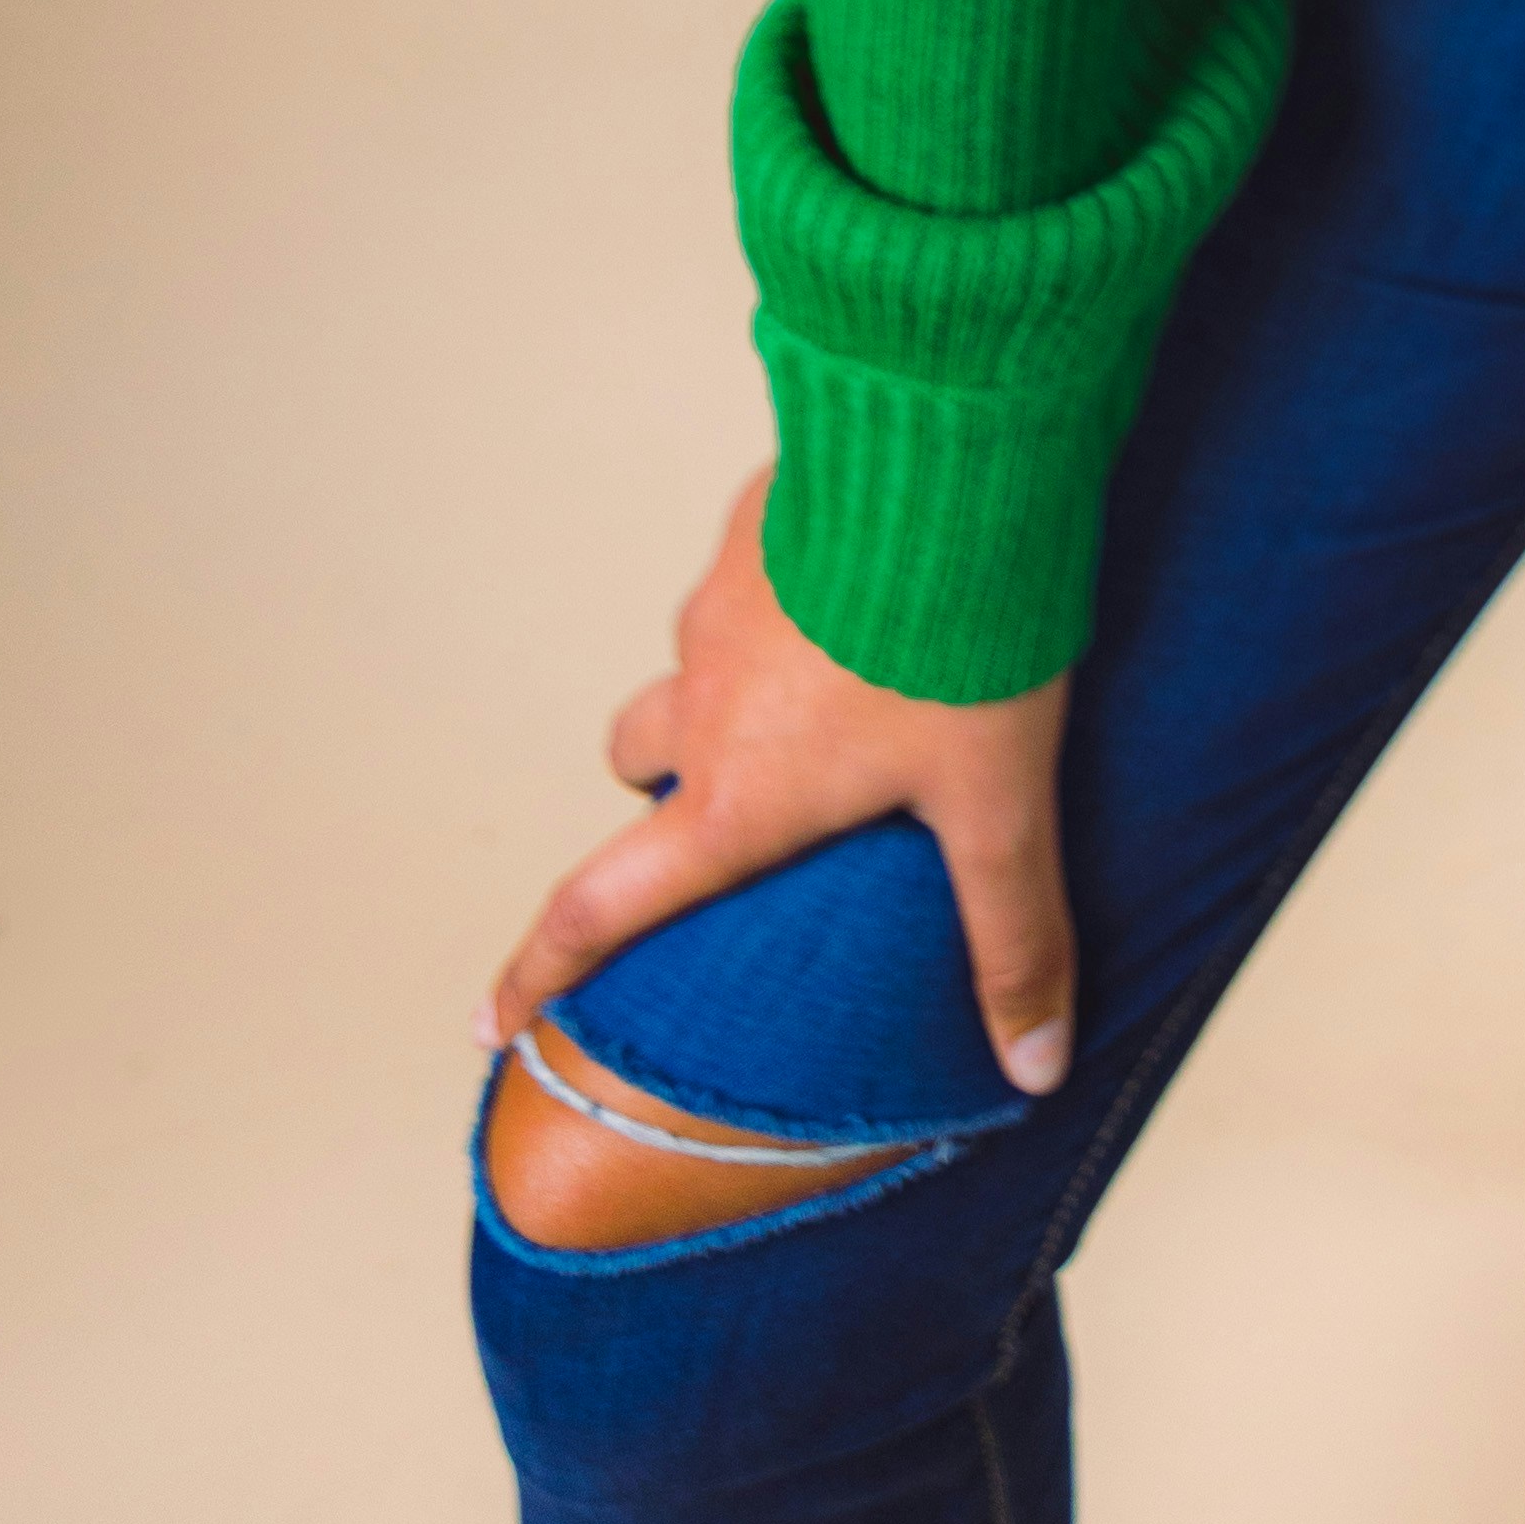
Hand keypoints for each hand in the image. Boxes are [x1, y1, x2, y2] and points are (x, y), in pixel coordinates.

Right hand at [485, 466, 1081, 1096]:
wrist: (954, 455)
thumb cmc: (967, 644)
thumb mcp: (1001, 804)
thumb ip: (1013, 933)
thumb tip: (1036, 1068)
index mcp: (738, 796)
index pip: (601, 908)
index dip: (539, 976)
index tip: (488, 1022)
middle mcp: (705, 701)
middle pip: (636, 761)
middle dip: (664, 794)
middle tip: (739, 806)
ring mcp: (722, 602)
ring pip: (692, 662)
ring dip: (731, 686)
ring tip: (833, 683)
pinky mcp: (758, 522)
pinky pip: (750, 571)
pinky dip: (786, 593)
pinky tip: (869, 579)